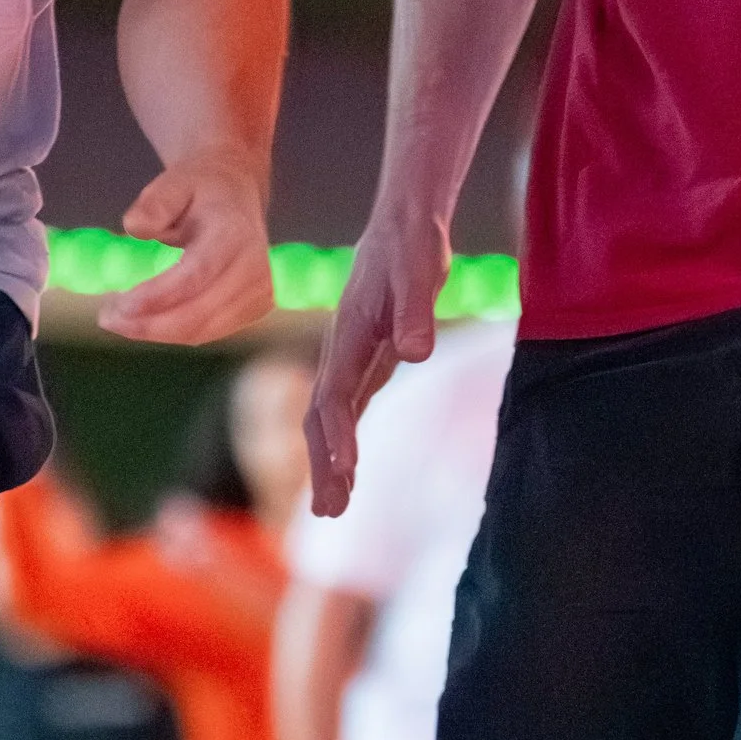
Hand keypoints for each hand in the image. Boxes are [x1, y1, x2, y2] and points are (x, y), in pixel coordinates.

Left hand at [98, 149, 272, 344]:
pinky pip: (206, 333)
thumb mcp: (174, 182)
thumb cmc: (201, 189)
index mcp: (235, 234)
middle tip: (107, 318)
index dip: (157, 297)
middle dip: (148, 324)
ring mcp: (260, 294)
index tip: (119, 307)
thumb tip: (135, 227)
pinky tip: (146, 319)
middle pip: (198, 314)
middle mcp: (256, 268)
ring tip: (118, 319)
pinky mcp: (254, 311)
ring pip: (200, 331)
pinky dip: (171, 332)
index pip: (195, 276)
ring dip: (155, 332)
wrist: (237, 193)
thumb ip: (154, 203)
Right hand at [305, 203, 446, 515]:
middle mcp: (339, 353)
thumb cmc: (411, 249)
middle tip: (328, 512)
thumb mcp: (420, 275)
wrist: (402, 227)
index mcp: (348, 336)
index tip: (346, 471)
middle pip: (320, 419)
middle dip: (322, 466)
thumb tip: (415, 353)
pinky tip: (346, 473)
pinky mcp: (364, 363)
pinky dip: (342, 445)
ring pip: (328, 421)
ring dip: (328, 464)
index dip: (338, 435)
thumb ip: (415, 314)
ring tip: (332, 510)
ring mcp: (348, 360)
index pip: (334, 395)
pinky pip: (344, 412)